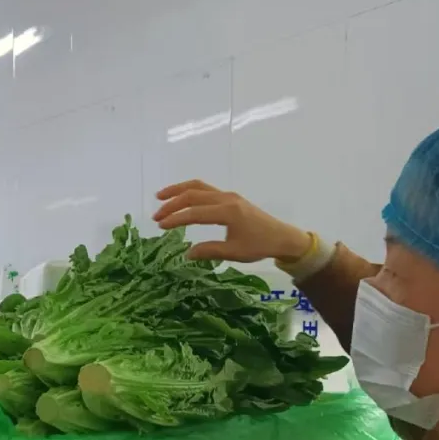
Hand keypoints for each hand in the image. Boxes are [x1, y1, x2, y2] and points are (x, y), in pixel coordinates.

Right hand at [153, 180, 311, 262]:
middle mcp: (226, 199)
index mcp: (228, 212)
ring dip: (178, 191)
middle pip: (193, 195)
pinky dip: (190, 191)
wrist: (282, 237)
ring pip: (198, 187)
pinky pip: (206, 188)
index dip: (176, 219)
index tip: (160, 227)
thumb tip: (187, 253)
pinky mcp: (230, 197)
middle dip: (172, 204)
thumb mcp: (234, 253)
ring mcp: (228, 195)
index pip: (195, 213)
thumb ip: (209, 251)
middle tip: (156, 217)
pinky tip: (180, 197)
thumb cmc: (260, 246)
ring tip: (160, 197)